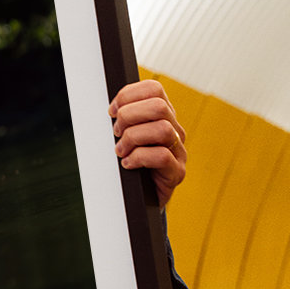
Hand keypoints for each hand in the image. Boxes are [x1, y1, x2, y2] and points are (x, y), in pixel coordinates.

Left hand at [109, 79, 186, 207]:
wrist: (140, 199)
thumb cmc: (130, 164)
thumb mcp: (124, 136)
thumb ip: (123, 119)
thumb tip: (110, 109)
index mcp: (162, 116)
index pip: (154, 89)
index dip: (128, 95)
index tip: (112, 111)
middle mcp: (174, 130)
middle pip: (158, 106)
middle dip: (129, 116)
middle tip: (116, 132)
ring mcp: (179, 151)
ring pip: (162, 129)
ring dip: (133, 138)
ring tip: (121, 150)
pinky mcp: (177, 172)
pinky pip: (162, 156)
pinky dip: (138, 158)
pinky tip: (127, 164)